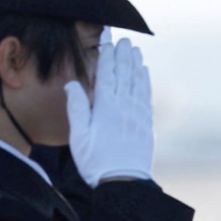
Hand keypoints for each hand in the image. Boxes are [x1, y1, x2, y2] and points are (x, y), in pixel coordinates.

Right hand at [66, 31, 155, 184]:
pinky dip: (145, 82)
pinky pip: (147, 96)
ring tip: (135, 50)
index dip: (107, 52)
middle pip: (125, 73)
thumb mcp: (79, 136)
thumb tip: (73, 84)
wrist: (124, 183)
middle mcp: (125, 106)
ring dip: (136, 64)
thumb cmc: (96, 162)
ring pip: (138, 82)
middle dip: (124, 54)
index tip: (107, 37)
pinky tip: (144, 74)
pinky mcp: (146, 125)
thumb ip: (77, 107)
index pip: (106, 72)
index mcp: (106, 106)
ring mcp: (138, 115)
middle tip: (124, 39)